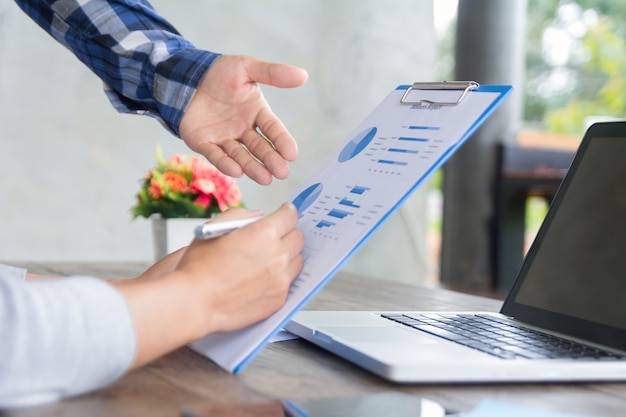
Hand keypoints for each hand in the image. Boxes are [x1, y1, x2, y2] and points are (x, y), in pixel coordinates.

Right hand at [118, 203, 303, 367]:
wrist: (194, 302)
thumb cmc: (199, 267)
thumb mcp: (215, 228)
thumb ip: (241, 216)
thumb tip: (257, 216)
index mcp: (264, 233)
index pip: (290, 216)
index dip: (286, 213)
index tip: (285, 214)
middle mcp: (278, 255)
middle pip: (298, 238)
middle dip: (288, 234)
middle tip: (276, 237)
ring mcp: (281, 279)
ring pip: (297, 261)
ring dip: (288, 257)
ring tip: (268, 260)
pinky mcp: (279, 299)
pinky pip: (289, 283)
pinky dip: (280, 278)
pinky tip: (263, 279)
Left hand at [179, 55, 307, 184]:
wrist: (185, 75)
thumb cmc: (219, 71)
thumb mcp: (247, 68)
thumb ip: (273, 73)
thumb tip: (304, 75)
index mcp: (256, 112)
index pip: (273, 129)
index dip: (282, 141)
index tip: (292, 154)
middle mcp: (243, 129)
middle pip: (259, 147)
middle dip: (270, 160)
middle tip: (282, 172)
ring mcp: (224, 138)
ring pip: (241, 156)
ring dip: (252, 167)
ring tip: (265, 178)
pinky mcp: (204, 143)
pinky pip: (216, 155)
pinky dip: (226, 164)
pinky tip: (237, 172)